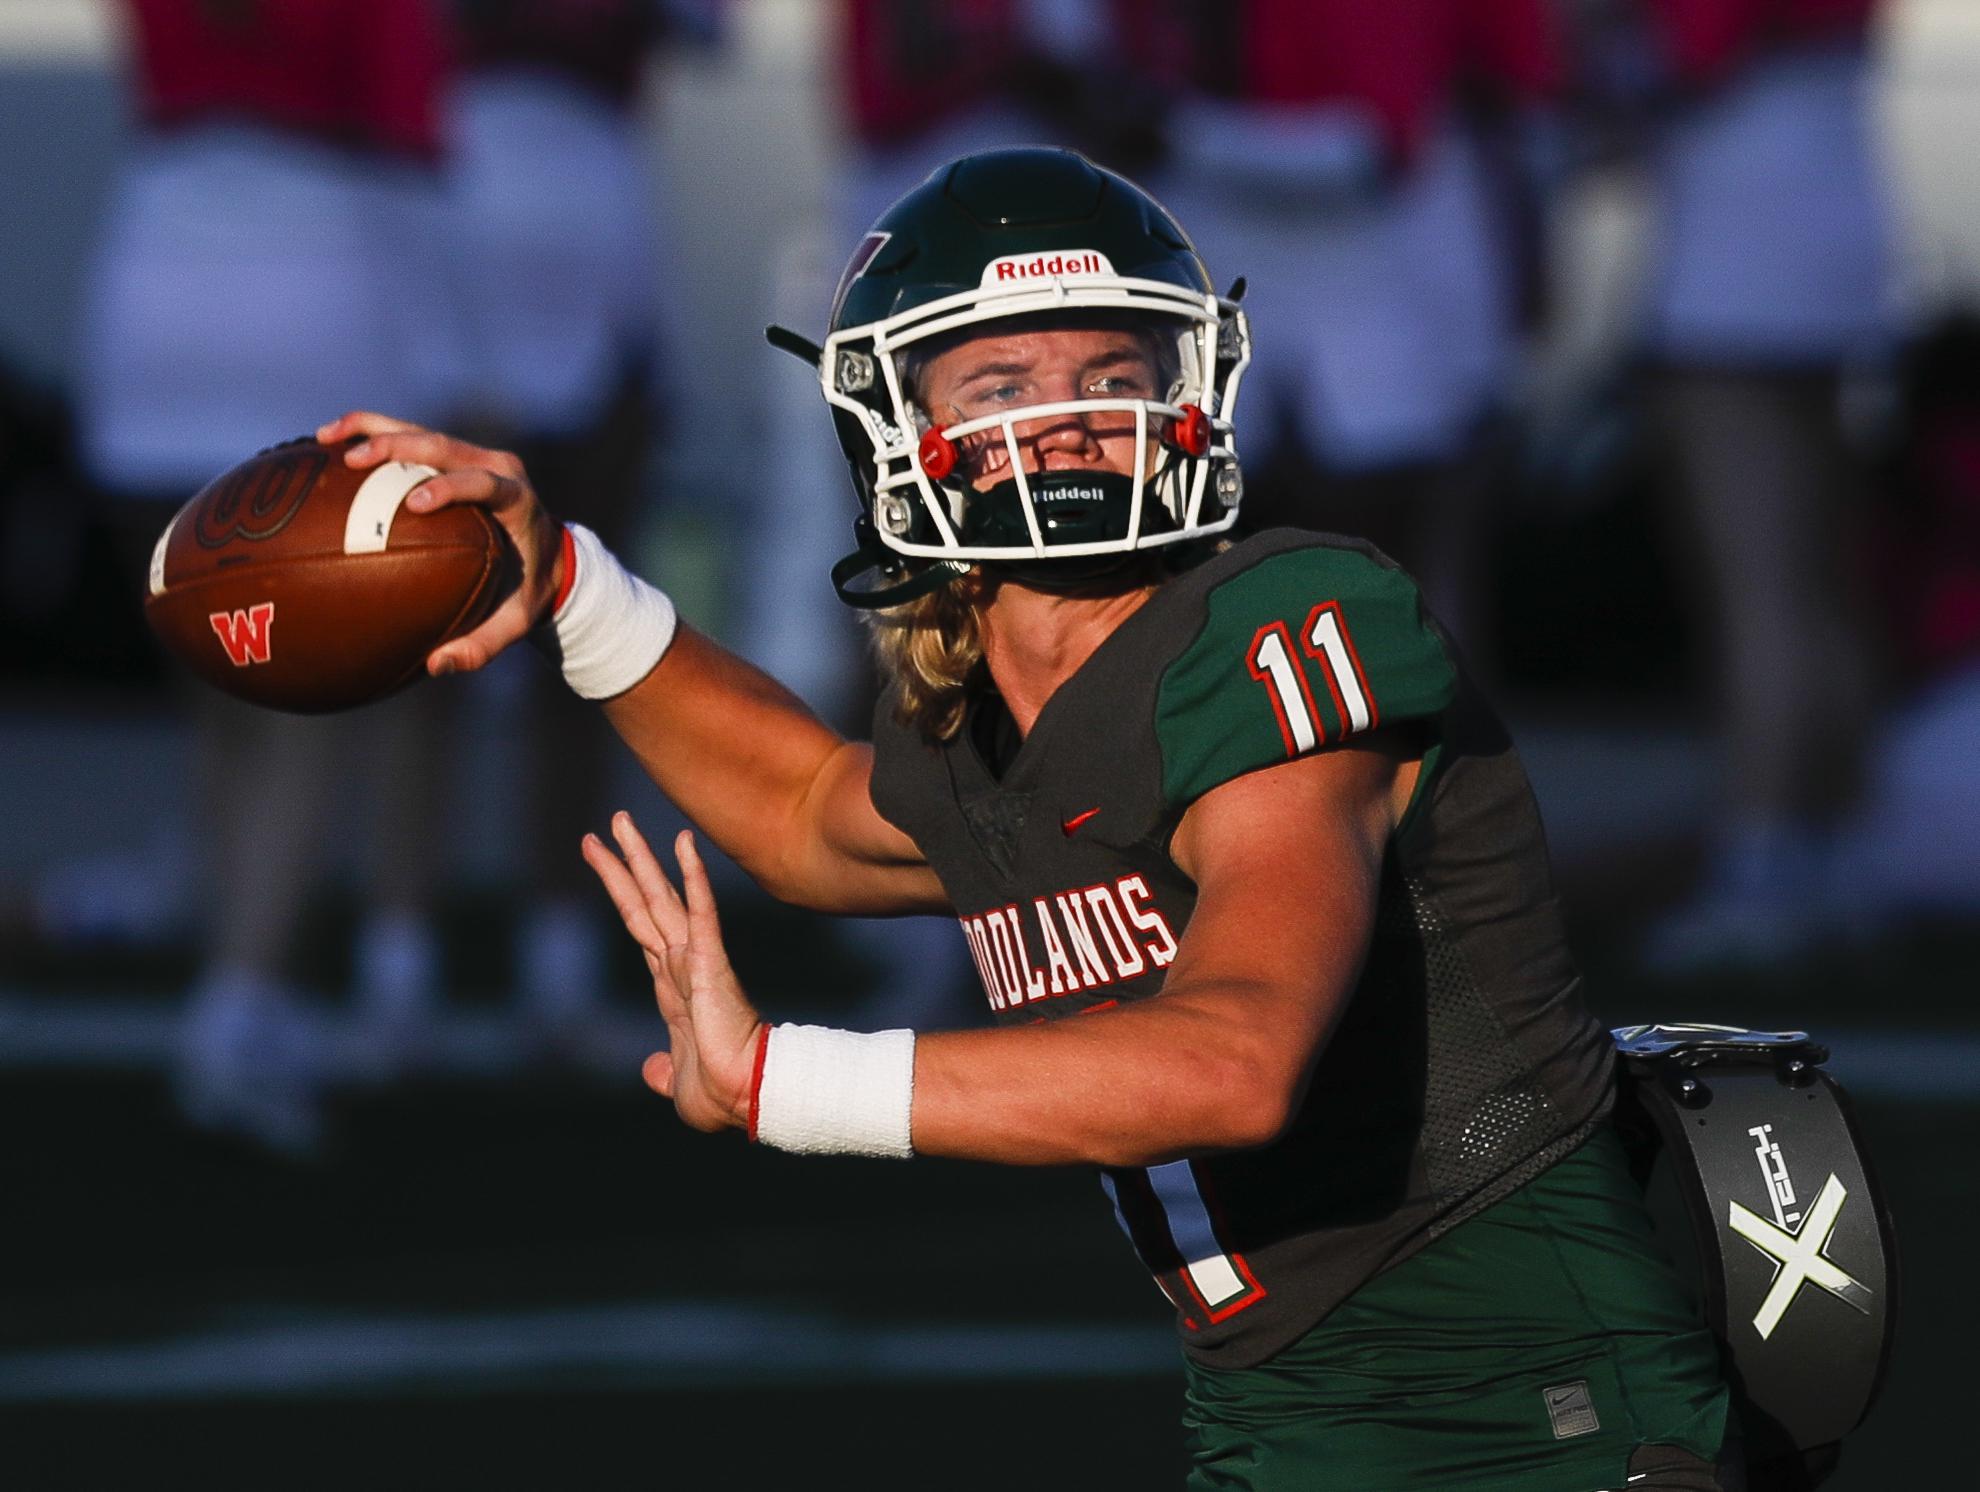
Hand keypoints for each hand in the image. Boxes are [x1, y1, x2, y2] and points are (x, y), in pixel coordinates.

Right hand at [316, 411, 564, 677]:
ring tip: (325, 437)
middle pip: (443, 444)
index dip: (450, 487)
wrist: (549, 553)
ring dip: (373, 429)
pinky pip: (410, 437)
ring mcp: (474, 454)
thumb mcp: (517, 621)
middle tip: (353, 462)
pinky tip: (326, 442)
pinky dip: (371, 433)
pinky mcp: (453, 454)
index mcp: (516, 498)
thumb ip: (483, 645)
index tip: (415, 502)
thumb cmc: (529, 589)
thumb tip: (436, 665)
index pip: (484, 483)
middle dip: (397, 447)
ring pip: (421, 432)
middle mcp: (496, 466)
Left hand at [582, 814, 762, 1132]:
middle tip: (607, 828)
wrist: (746, 1093)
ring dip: (640, 859)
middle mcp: (681, 965)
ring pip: (660, 898)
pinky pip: (699, 911)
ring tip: (620, 822)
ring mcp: (694, 958)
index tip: (608, 865)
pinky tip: (683, 843)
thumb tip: (651, 1071)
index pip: (642, 930)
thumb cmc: (720, 1093)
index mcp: (673, 988)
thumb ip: (662, 1071)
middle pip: (645, 903)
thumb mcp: (677, 1082)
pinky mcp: (710, 960)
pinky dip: (692, 876)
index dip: (623, 895)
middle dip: (623, 865)